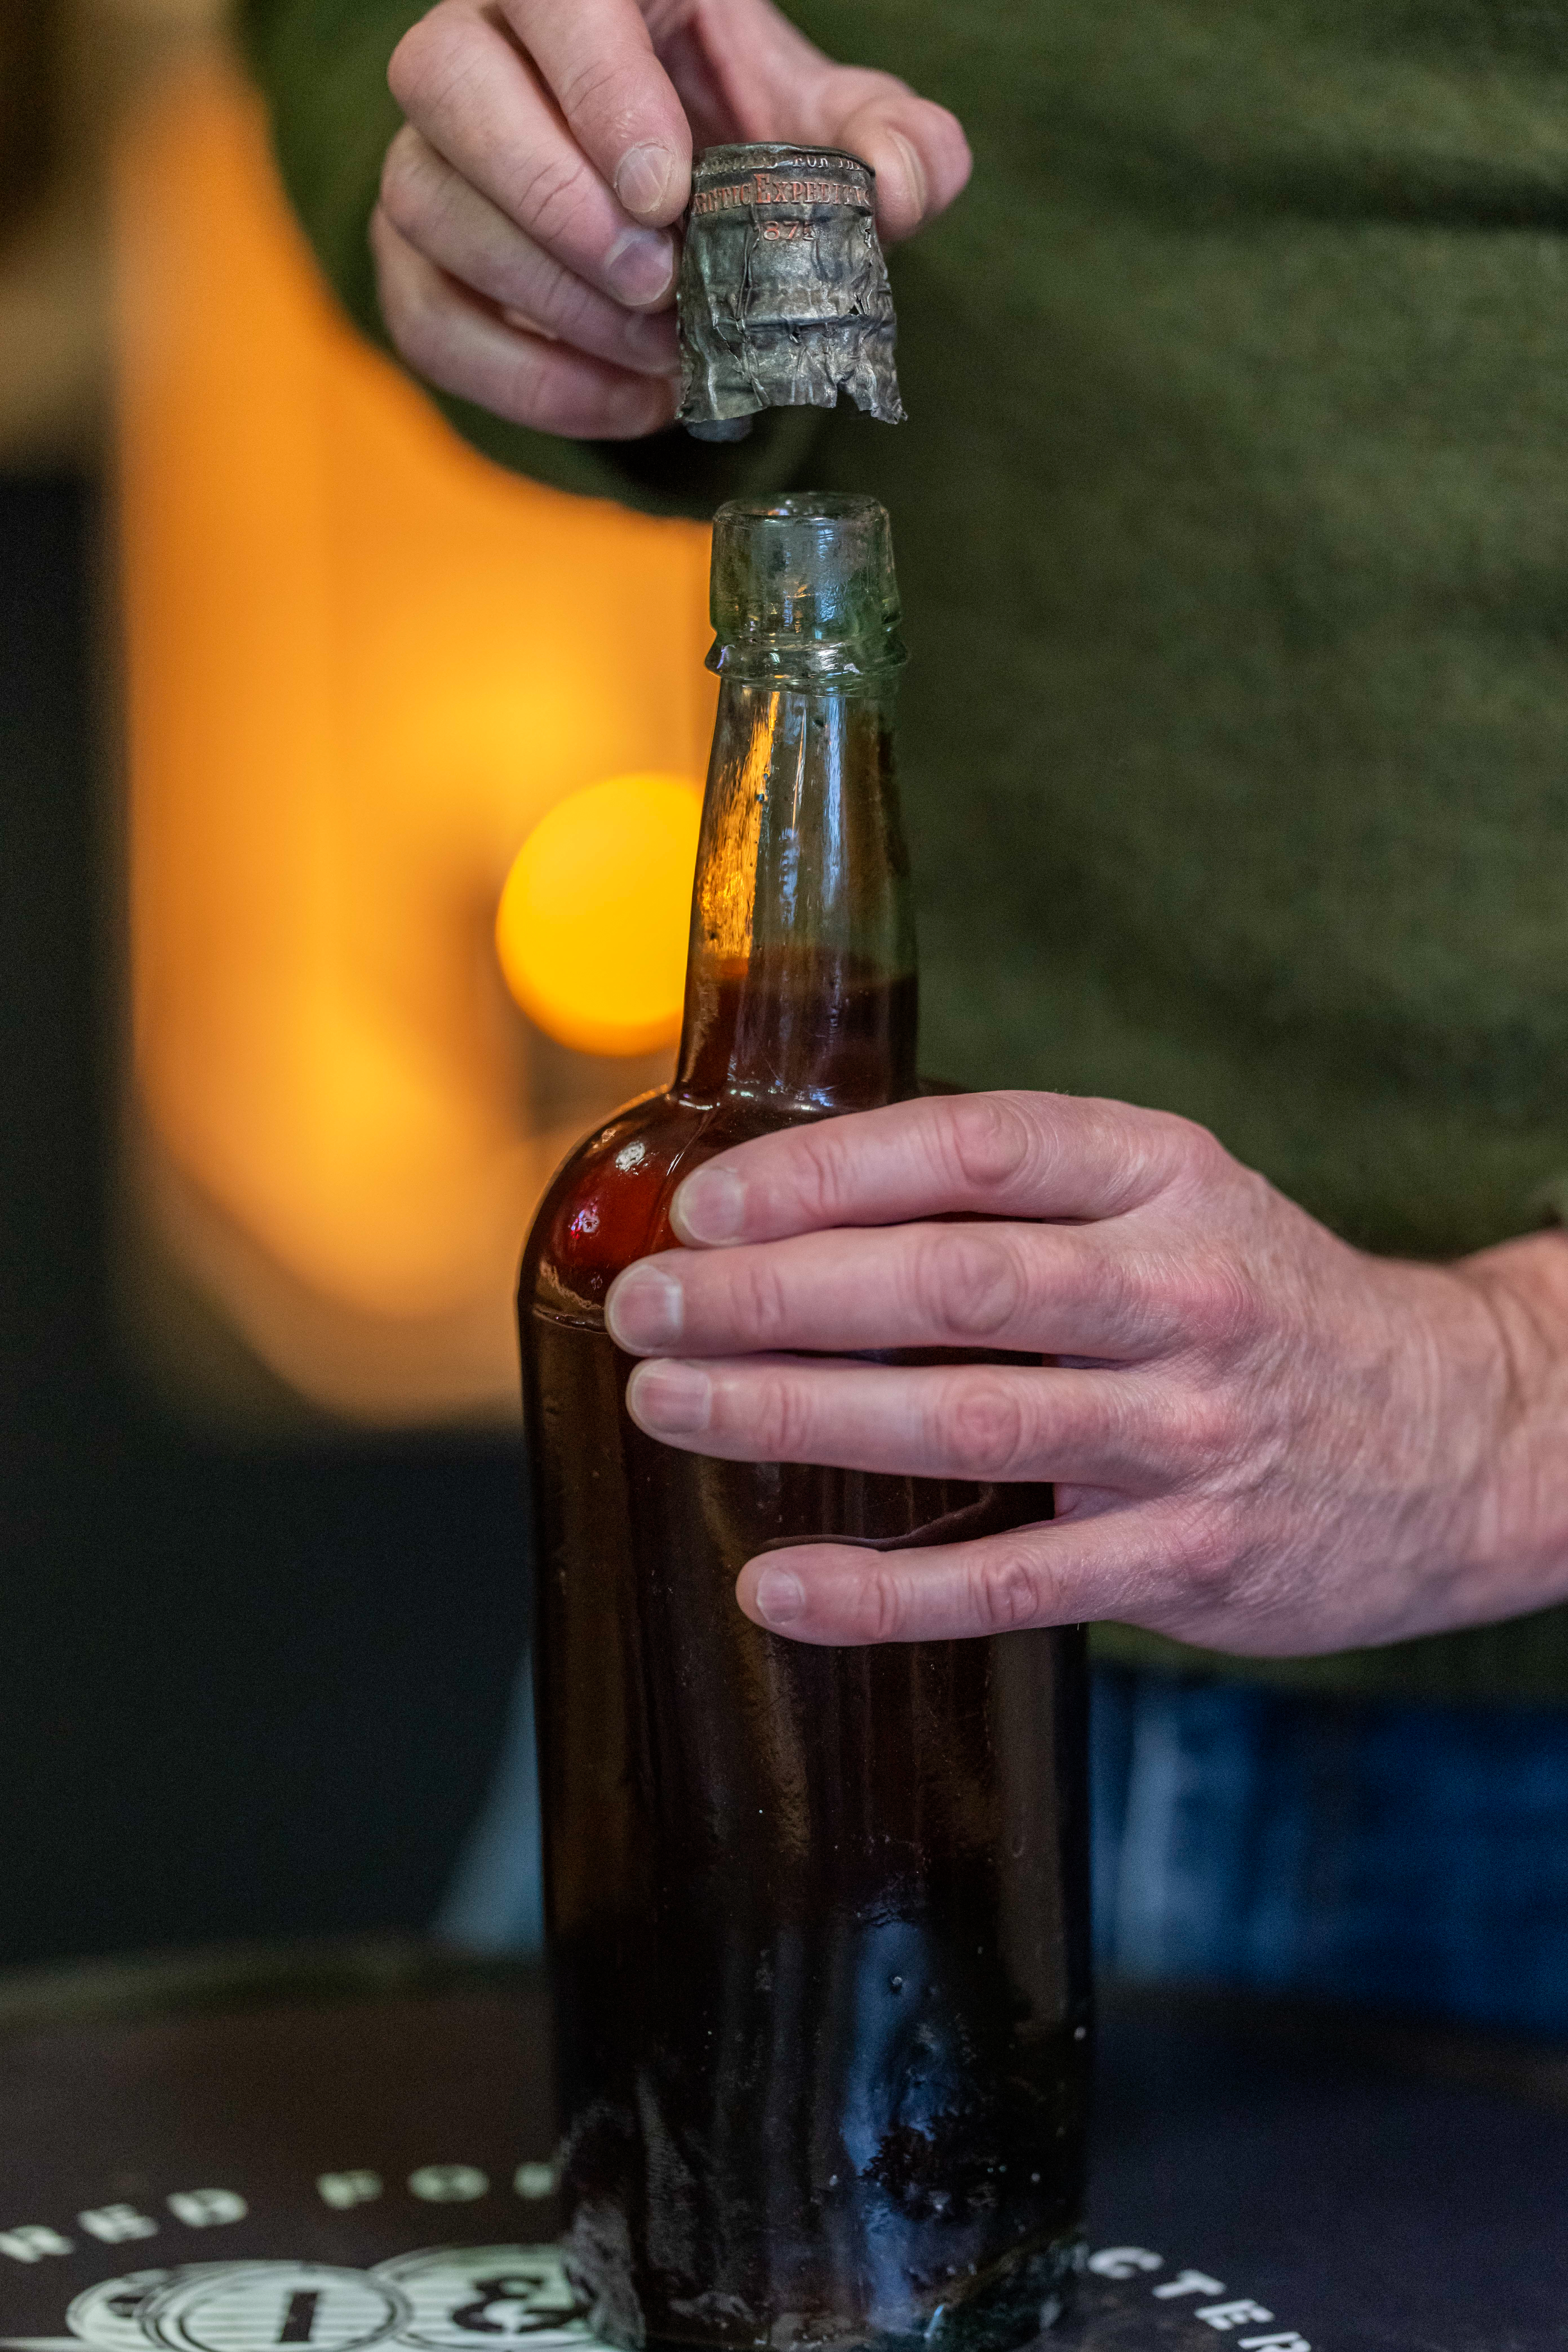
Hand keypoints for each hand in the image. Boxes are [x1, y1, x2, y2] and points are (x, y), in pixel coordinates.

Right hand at [372, 0, 970, 439]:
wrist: (679, 198)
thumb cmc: (740, 134)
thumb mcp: (828, 125)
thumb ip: (887, 141)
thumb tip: (907, 184)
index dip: (599, 90)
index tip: (666, 193)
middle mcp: (473, 45)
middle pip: (446, 80)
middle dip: (554, 198)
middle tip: (656, 283)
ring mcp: (427, 154)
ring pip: (425, 200)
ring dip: (546, 296)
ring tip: (659, 348)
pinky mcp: (413, 259)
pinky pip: (426, 319)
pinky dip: (528, 379)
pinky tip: (627, 396)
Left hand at [604, 1091, 1567, 1647]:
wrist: (1459, 1434)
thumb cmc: (1261, 1303)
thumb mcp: (1169, 1203)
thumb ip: (1017, 1202)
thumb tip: (800, 1212)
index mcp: (1165, 1179)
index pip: (973, 1151)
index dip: (824, 1173)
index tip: (706, 1204)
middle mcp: (1180, 1293)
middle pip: (949, 1285)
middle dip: (775, 1294)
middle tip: (648, 1306)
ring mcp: (1187, 1434)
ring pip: (961, 1422)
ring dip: (795, 1414)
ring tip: (669, 1405)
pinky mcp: (1185, 1560)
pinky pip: (1007, 1581)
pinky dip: (881, 1590)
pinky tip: (776, 1584)